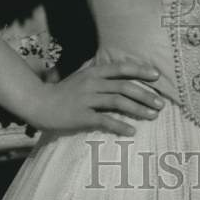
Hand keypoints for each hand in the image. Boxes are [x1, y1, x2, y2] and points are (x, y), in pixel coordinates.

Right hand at [31, 60, 164, 135]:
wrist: (39, 104)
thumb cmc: (63, 91)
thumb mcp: (81, 76)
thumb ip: (98, 73)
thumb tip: (118, 70)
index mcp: (94, 72)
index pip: (122, 68)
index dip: (140, 71)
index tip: (157, 77)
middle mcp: (92, 83)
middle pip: (125, 86)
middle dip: (145, 95)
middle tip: (160, 104)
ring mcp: (87, 99)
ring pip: (118, 102)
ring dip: (138, 109)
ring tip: (152, 116)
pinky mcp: (81, 116)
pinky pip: (105, 120)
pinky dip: (120, 125)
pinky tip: (131, 131)